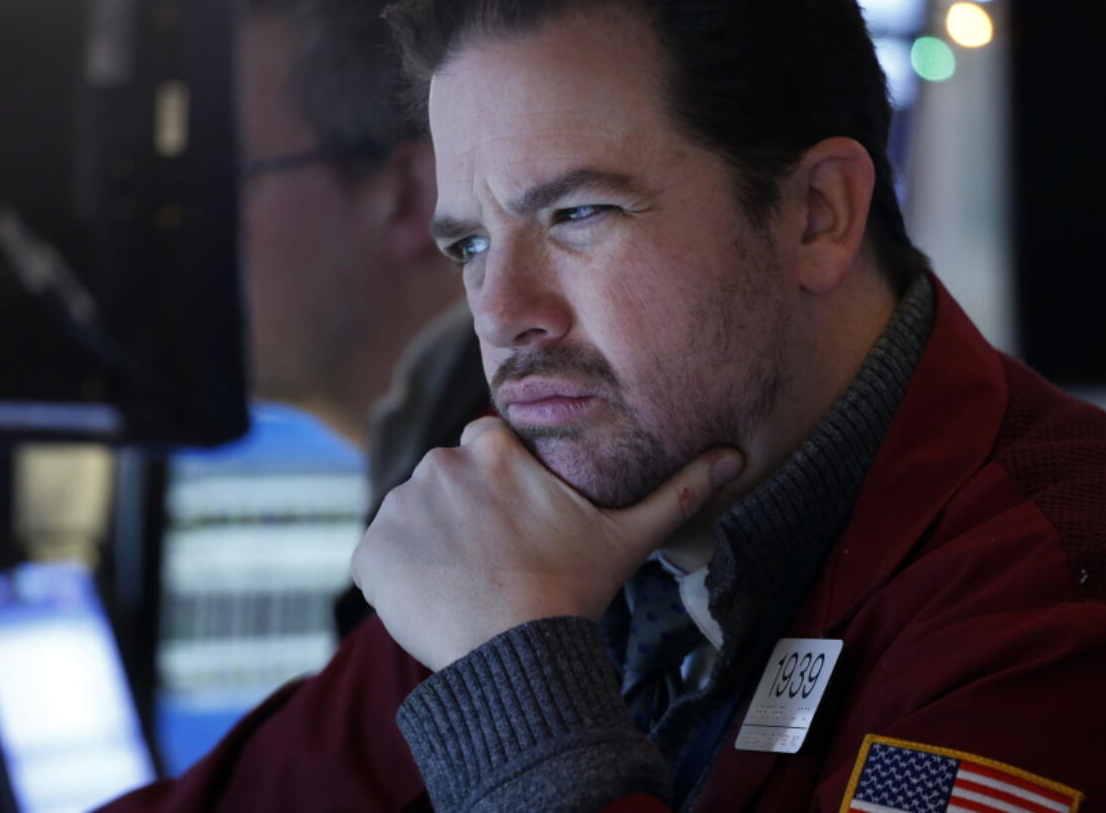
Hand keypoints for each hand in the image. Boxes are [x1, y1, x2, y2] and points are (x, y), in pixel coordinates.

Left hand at [351, 417, 743, 670]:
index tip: (514, 523)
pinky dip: (398, 575)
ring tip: (468, 583)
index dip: (500, 485)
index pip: (486, 448)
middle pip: (447, 481)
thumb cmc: (573, 592)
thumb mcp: (629, 536)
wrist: (517, 657)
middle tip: (495, 560)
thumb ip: (677, 490)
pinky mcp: (369, 554)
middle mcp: (437, 465)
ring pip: (413, 517)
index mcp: (492, 447)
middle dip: (464, 512)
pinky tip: (436, 599)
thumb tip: (736, 455)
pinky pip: (379, 556)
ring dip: (431, 543)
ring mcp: (398, 509)